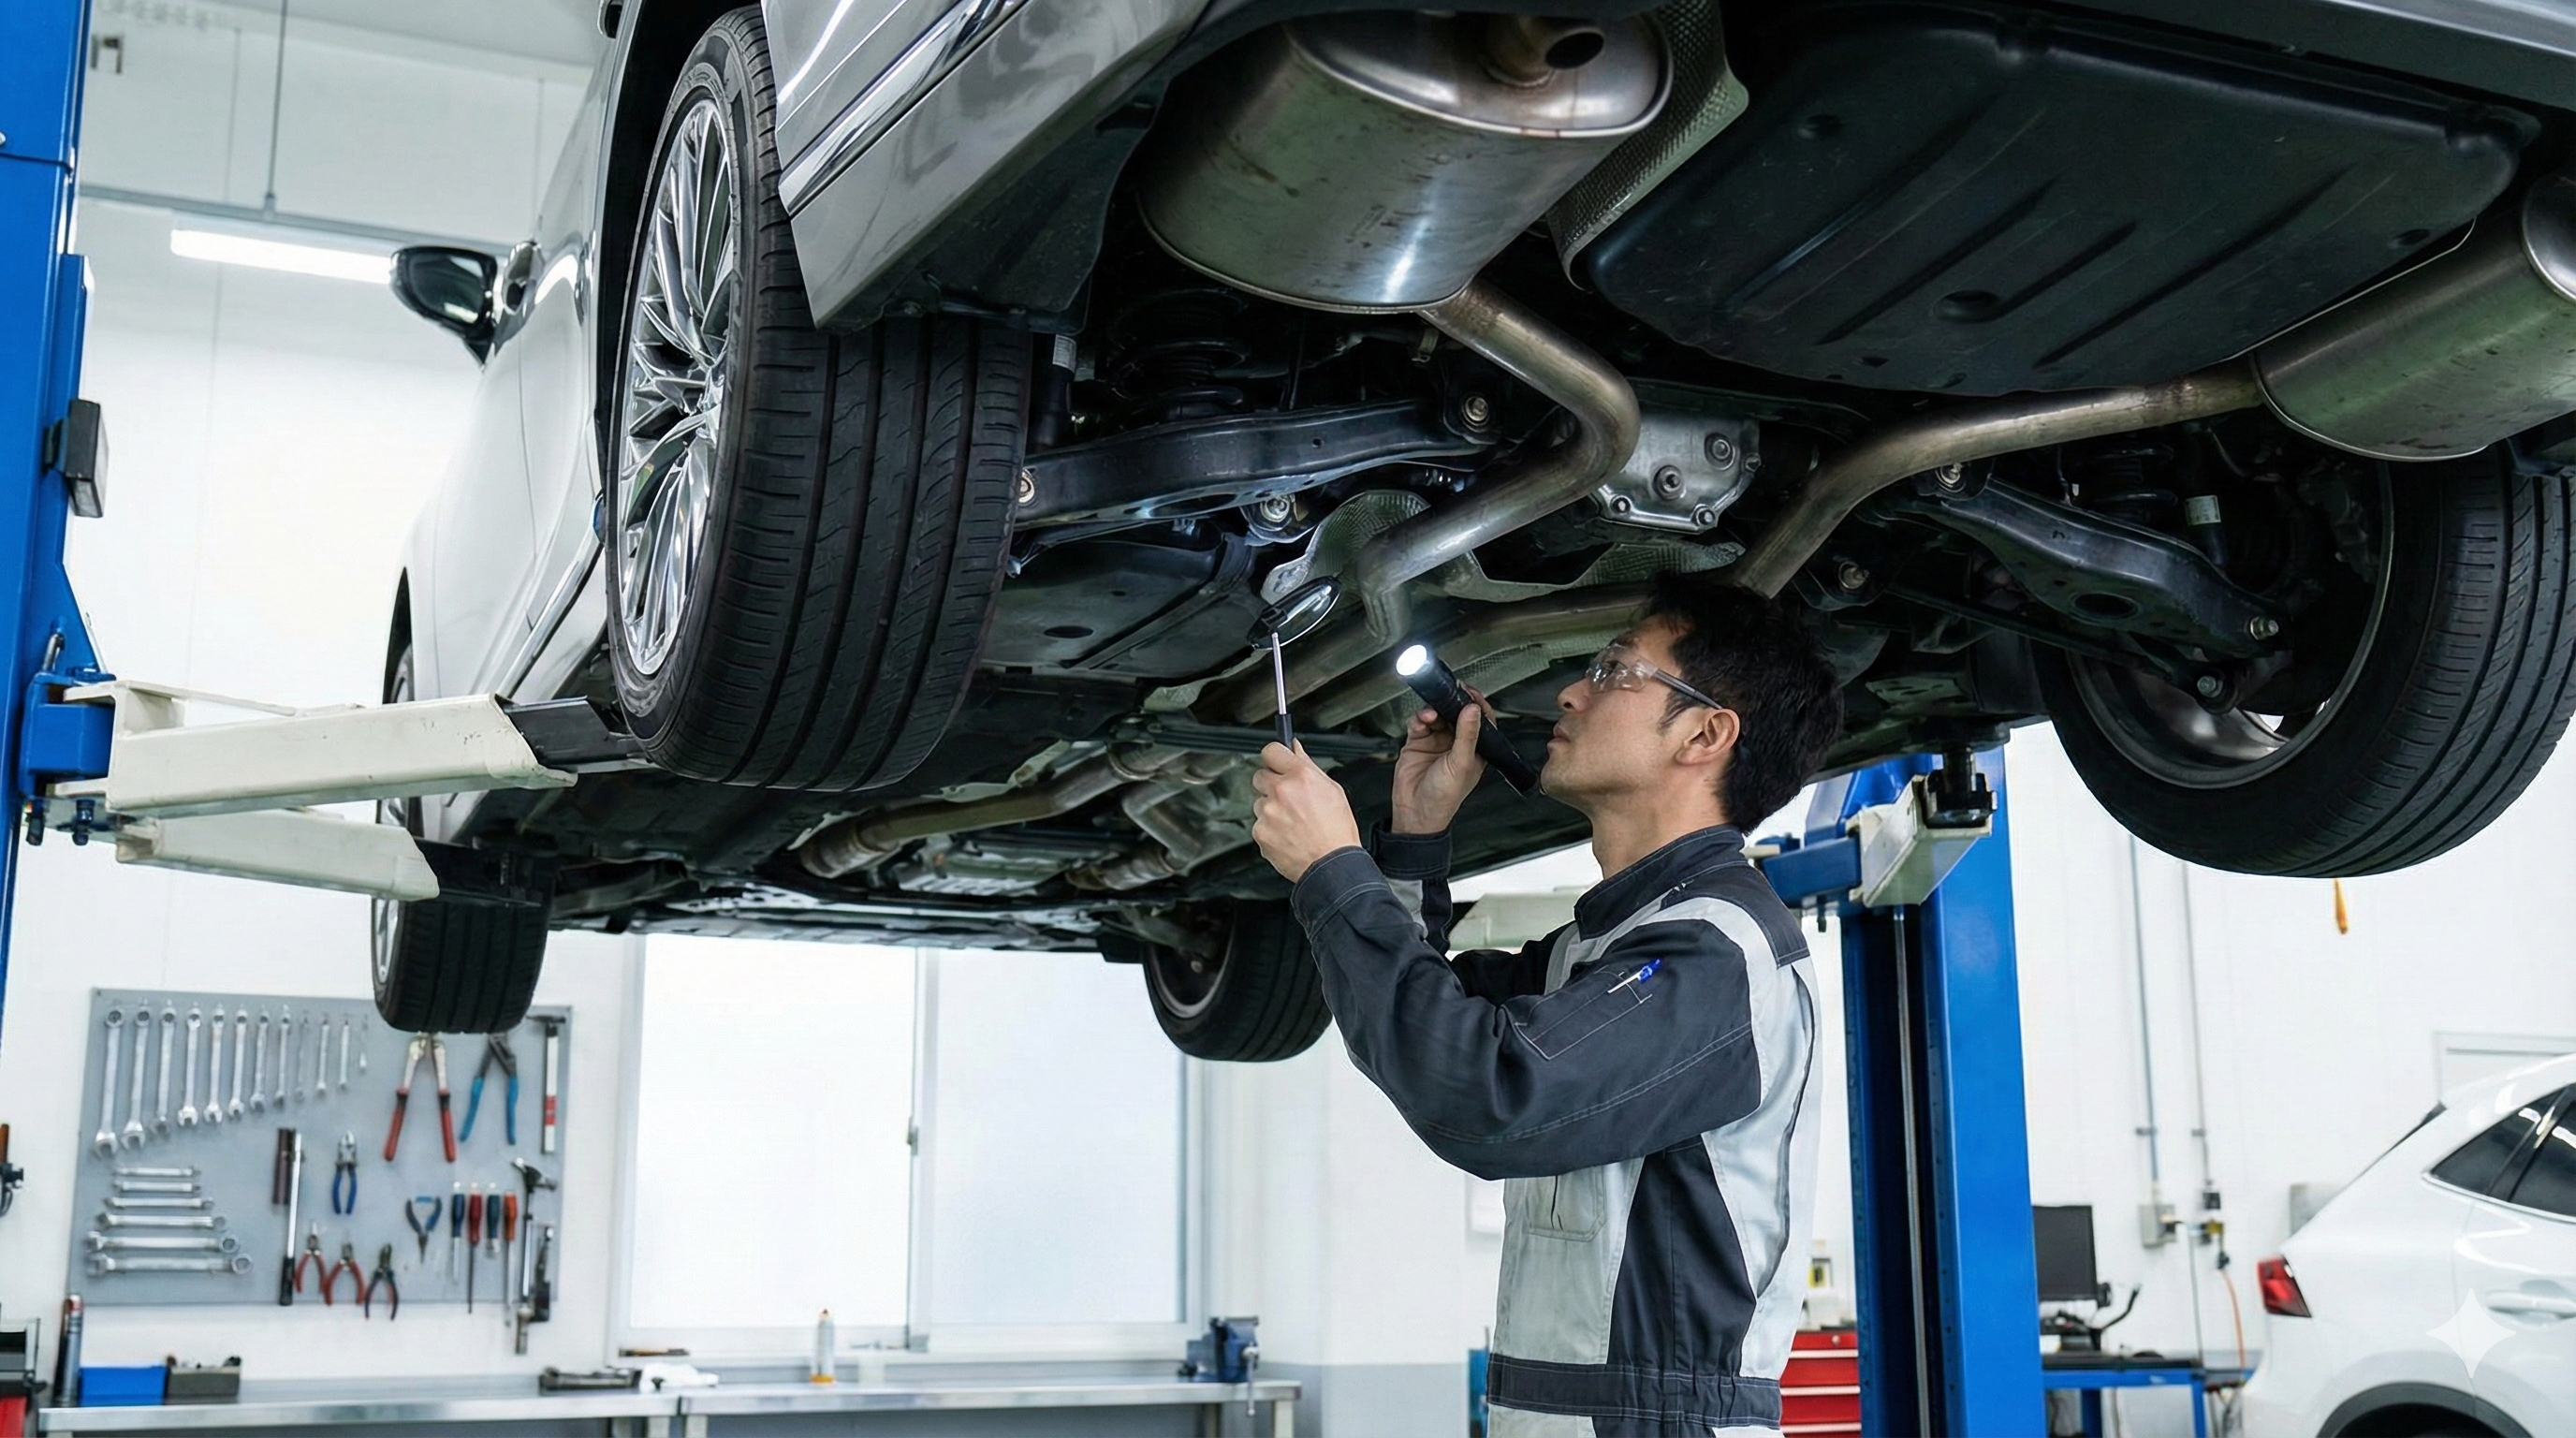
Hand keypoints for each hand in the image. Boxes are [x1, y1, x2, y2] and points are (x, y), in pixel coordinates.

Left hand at [1251, 741, 1361, 884]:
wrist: (1331, 865)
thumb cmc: (1337, 831)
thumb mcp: (1332, 790)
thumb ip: (1309, 766)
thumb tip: (1296, 748)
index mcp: (1300, 776)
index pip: (1271, 751)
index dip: (1274, 757)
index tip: (1276, 763)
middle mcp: (1281, 791)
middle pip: (1259, 776)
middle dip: (1271, 785)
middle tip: (1289, 800)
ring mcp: (1268, 813)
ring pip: (1260, 803)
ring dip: (1271, 810)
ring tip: (1294, 823)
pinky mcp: (1260, 832)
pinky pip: (1259, 825)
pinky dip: (1270, 830)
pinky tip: (1288, 836)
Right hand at [1389, 687, 1492, 834]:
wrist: (1415, 812)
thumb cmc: (1443, 798)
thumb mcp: (1461, 764)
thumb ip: (1467, 735)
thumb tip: (1474, 710)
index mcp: (1475, 750)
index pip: (1481, 721)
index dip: (1476, 705)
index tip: (1470, 692)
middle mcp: (1456, 744)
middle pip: (1457, 713)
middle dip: (1452, 703)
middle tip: (1449, 693)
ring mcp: (1436, 742)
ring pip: (1437, 715)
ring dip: (1434, 710)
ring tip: (1431, 714)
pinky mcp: (1418, 742)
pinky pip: (1419, 722)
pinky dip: (1420, 718)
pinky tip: (1421, 721)